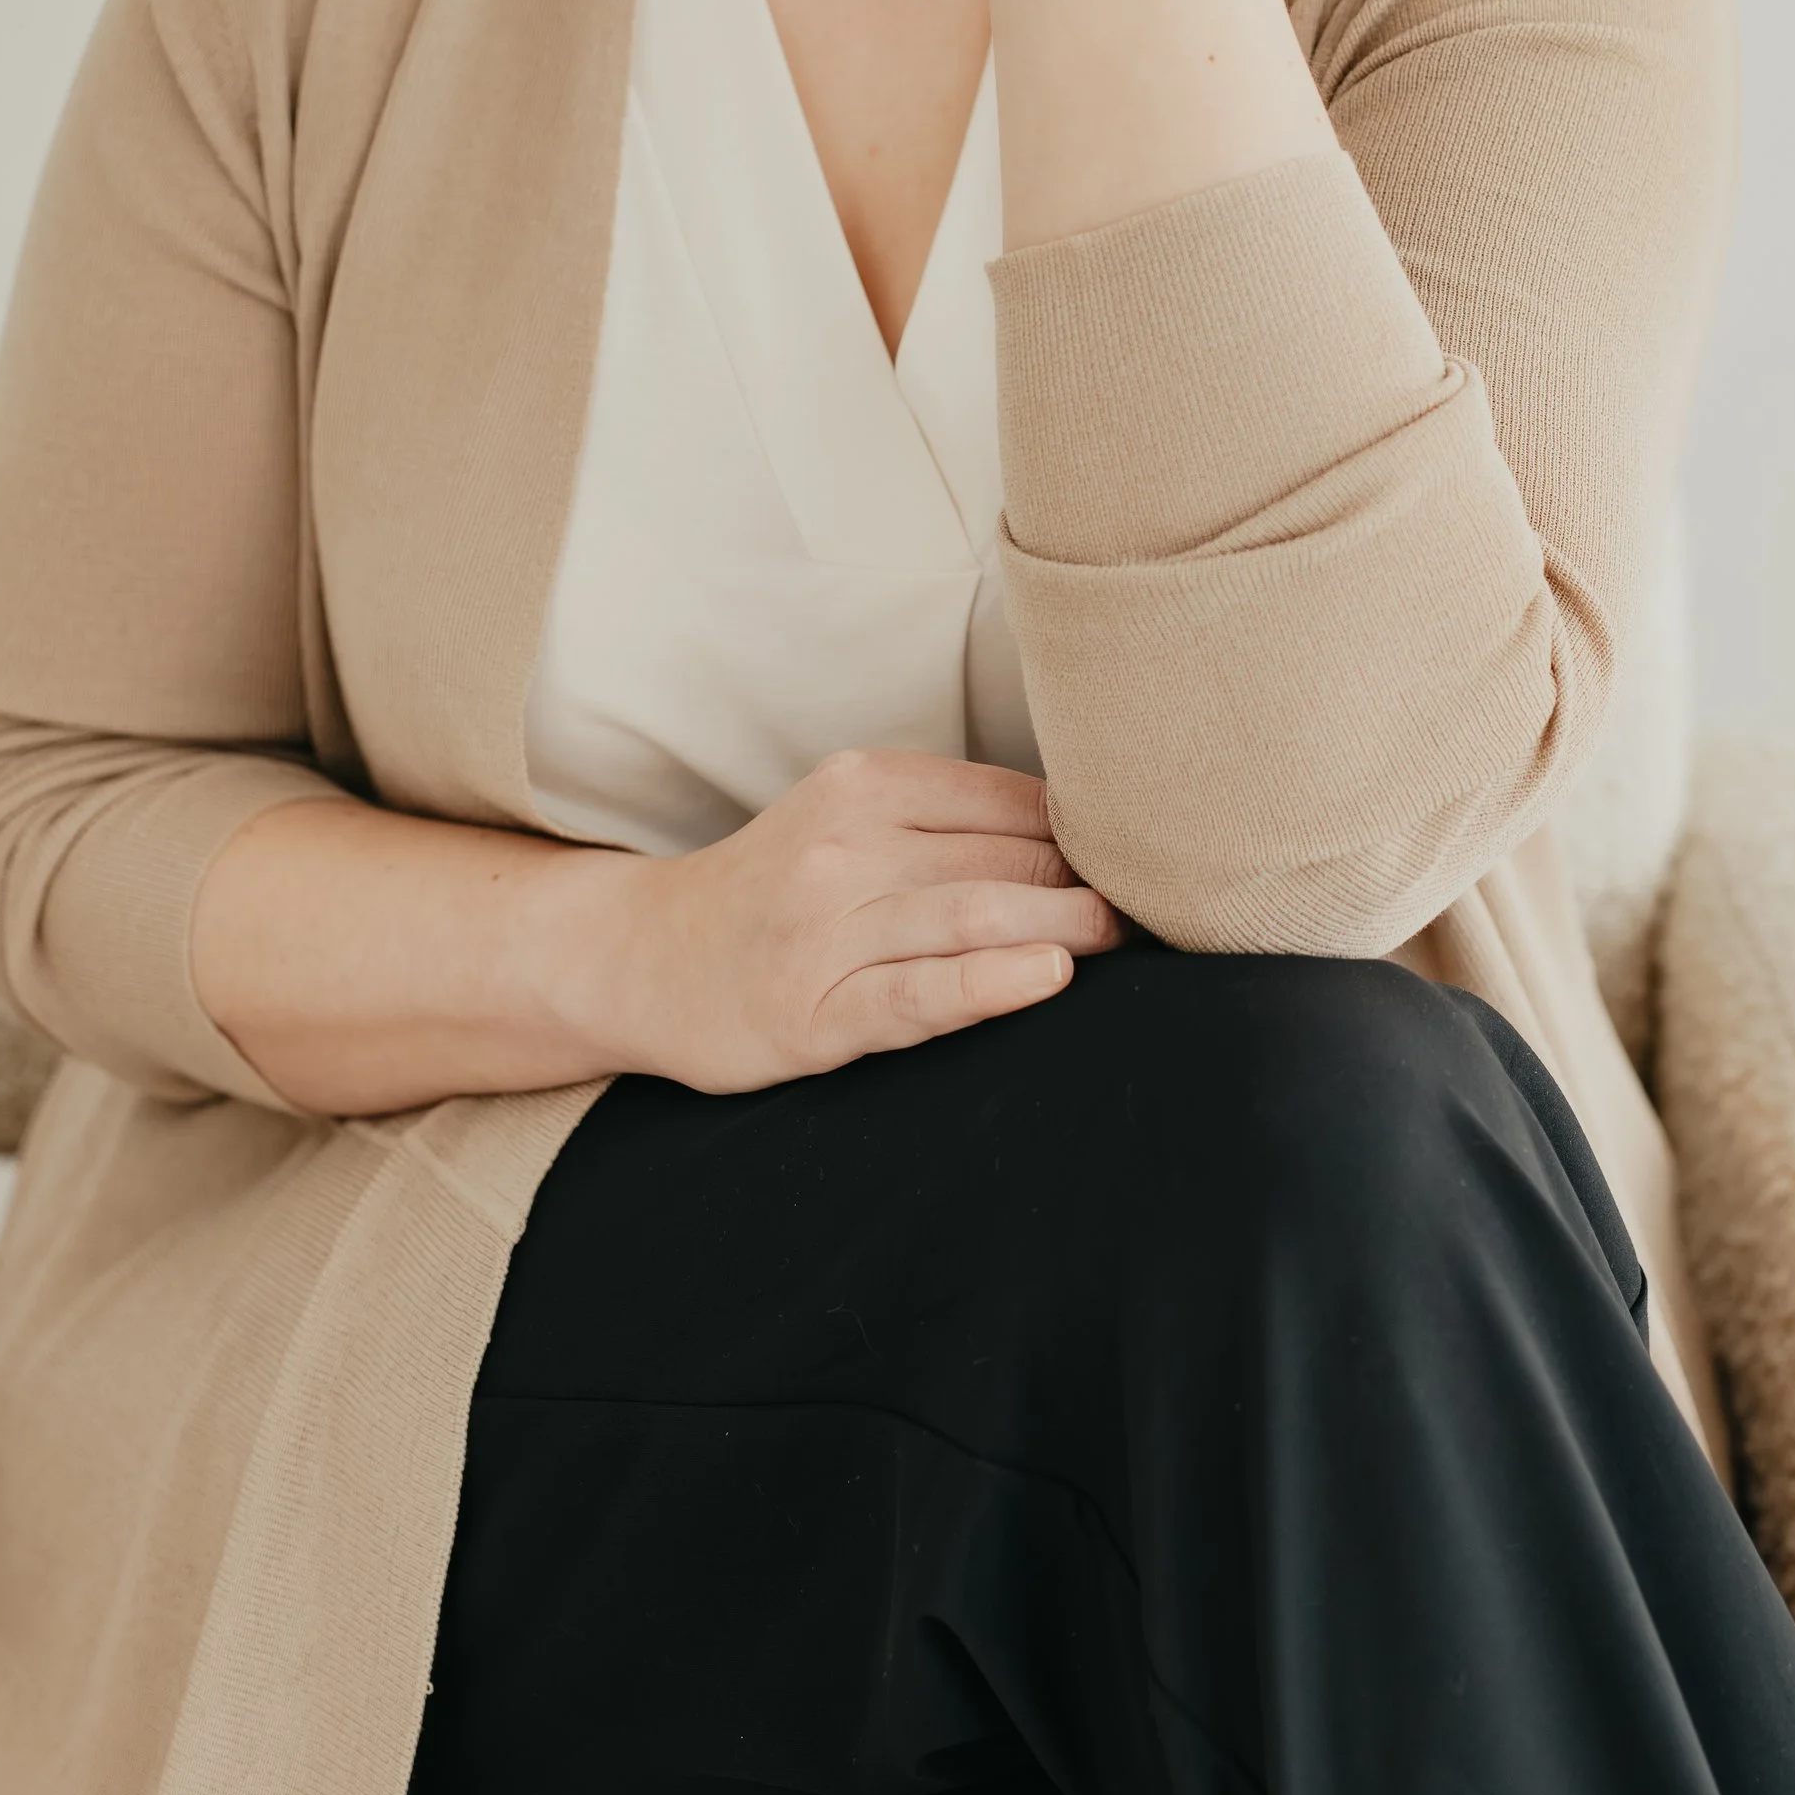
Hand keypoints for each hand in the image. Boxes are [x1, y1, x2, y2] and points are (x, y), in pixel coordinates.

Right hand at [597, 749, 1121, 1092]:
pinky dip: (991, 984)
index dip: (1087, 834)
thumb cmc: (777, 889)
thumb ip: (949, 819)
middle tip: (1148, 912)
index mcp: (865, 784)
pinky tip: (1047, 980)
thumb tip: (1089, 833)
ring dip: (1066, 928)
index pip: (1012, 799)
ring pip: (973, 917)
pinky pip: (917, 994)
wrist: (646, 956)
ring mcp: (824, 931)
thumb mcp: (848, 819)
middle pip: (1006, 859)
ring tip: (1117, 942)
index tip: (1141, 861)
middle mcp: (844, 846)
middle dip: (1089, 885)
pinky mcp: (812, 1010)